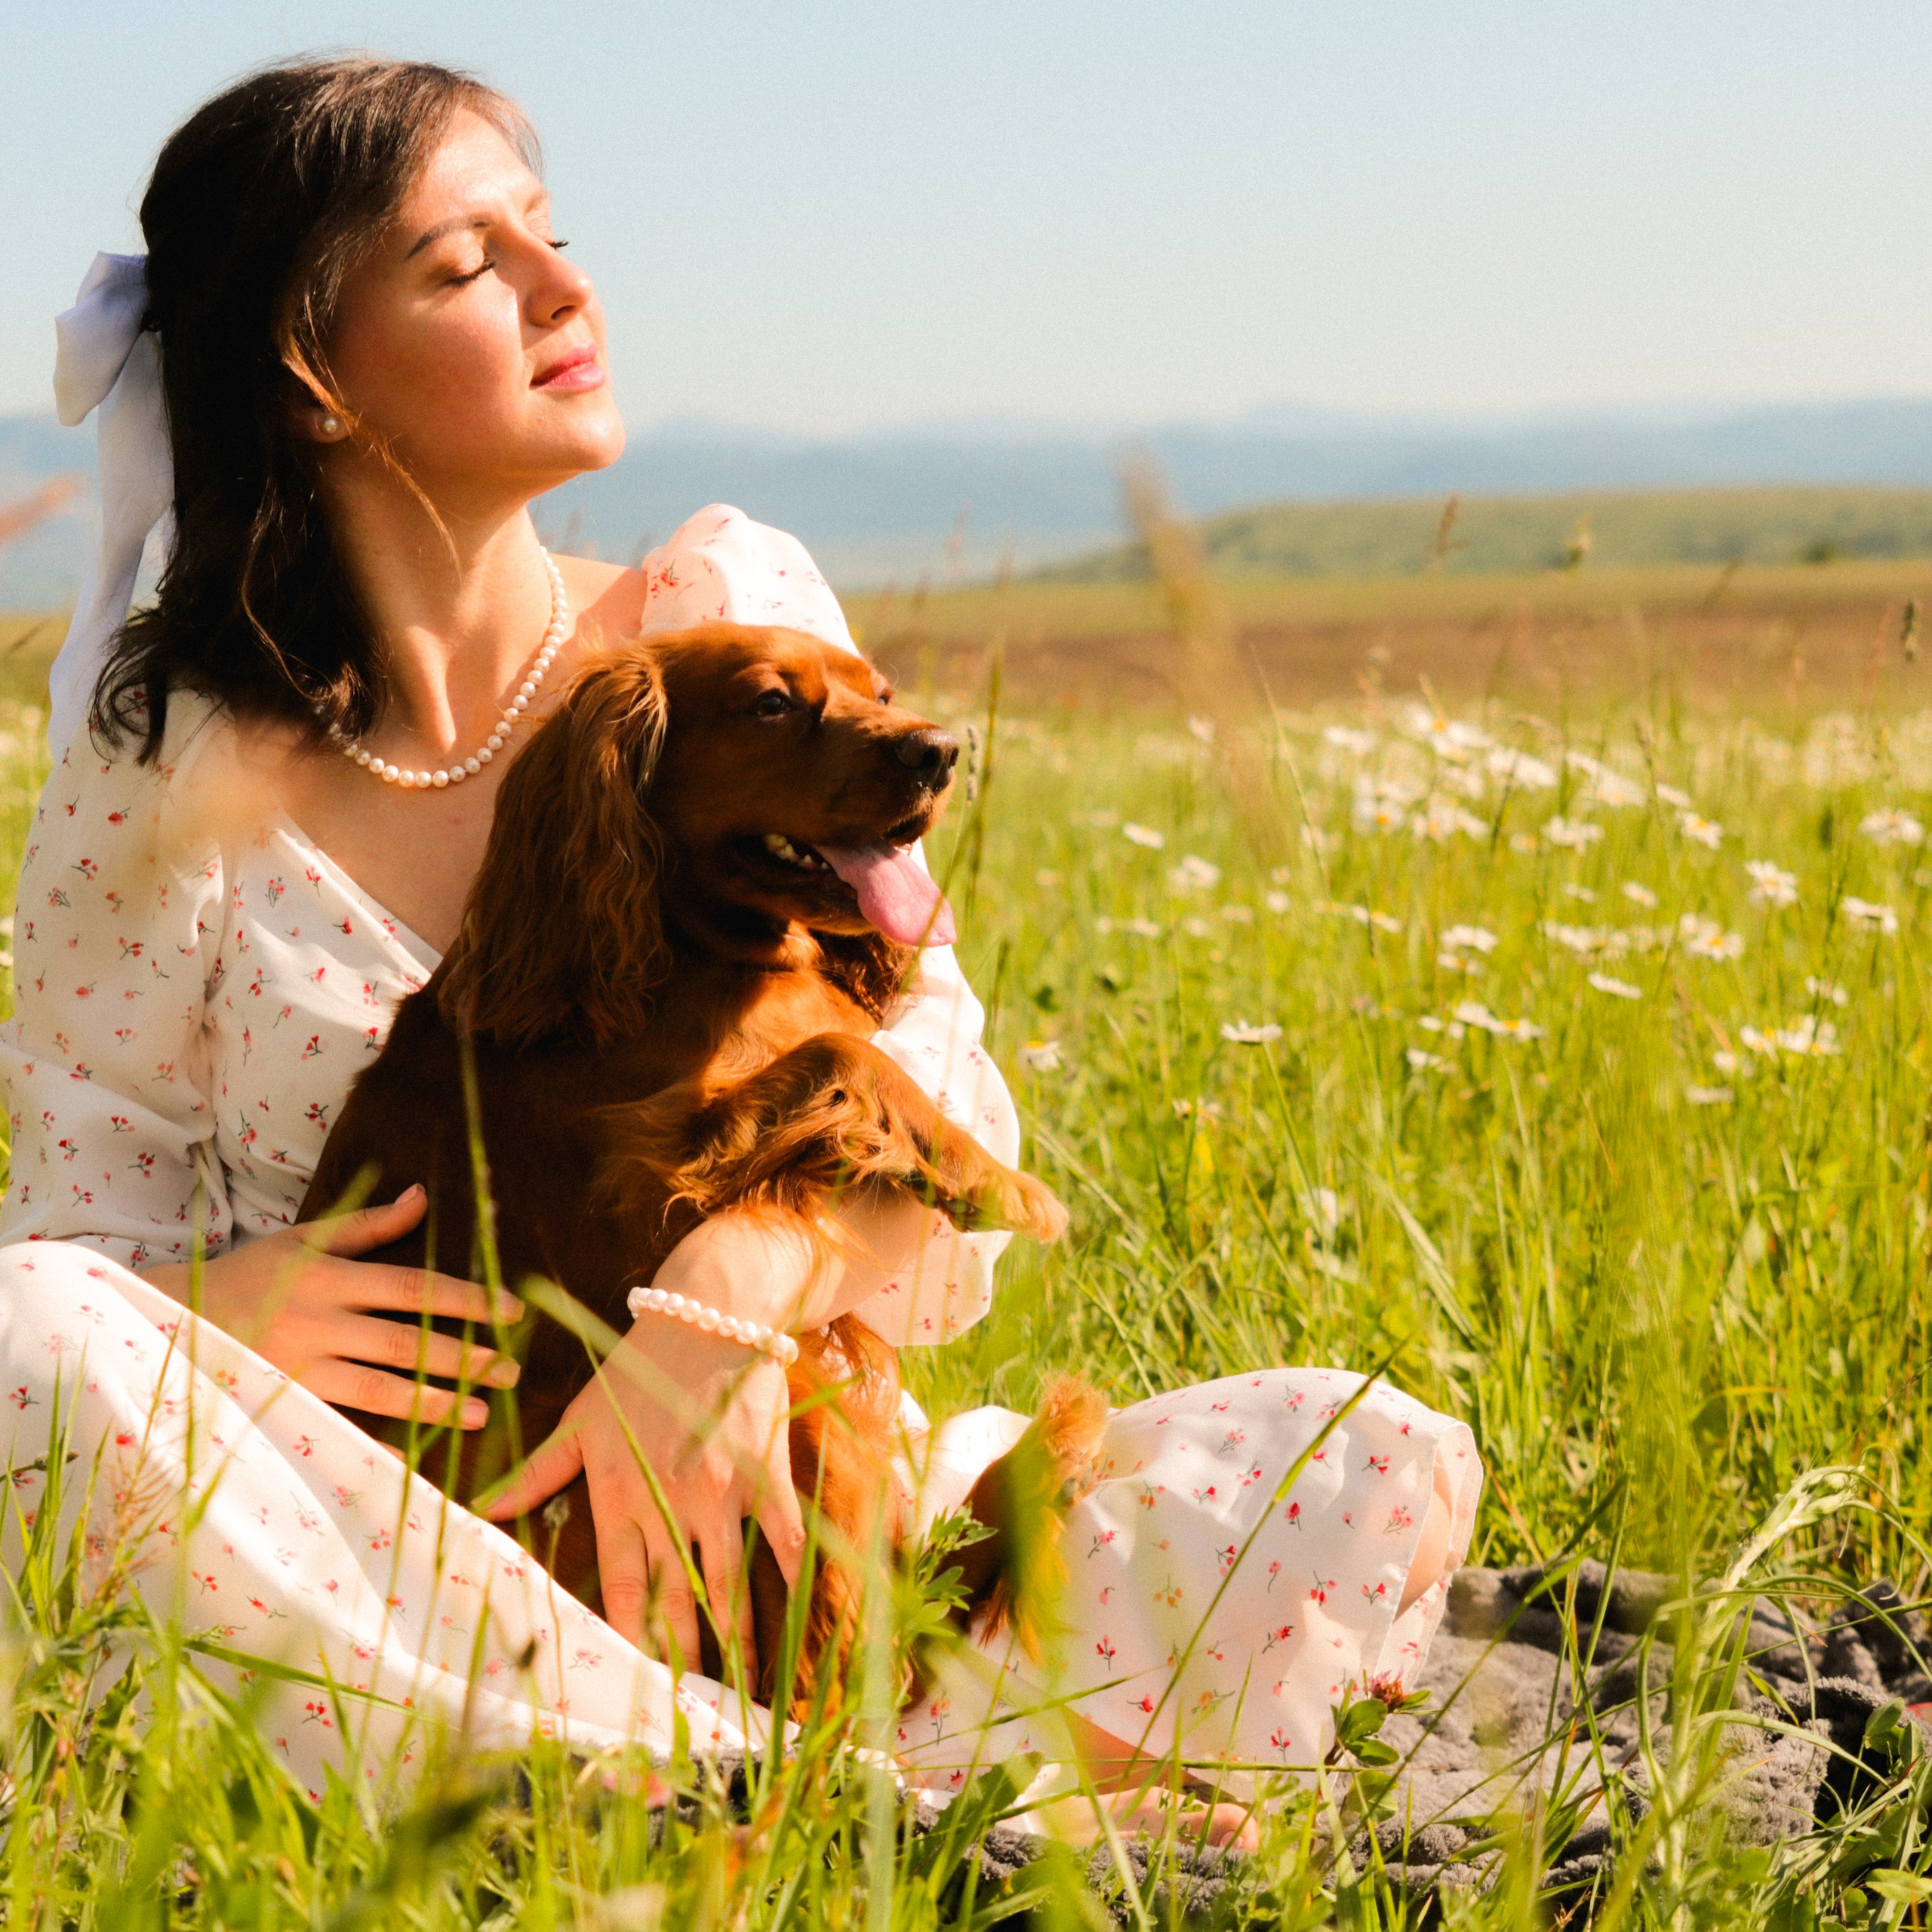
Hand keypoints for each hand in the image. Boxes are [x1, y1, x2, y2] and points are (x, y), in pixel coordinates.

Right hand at [140, 1185, 522, 1427]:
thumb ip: (366, 1226)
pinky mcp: (284, 1403)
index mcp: (328, 1278)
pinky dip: (379, 1438)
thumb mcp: (302, 1241)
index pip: (411, 1287)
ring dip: (434, 1403)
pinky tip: (418, 1455)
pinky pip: (341, 1422)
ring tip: (482, 1414)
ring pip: (378, 1388)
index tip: (510, 1311)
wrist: (168, 1323)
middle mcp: (318, 1323)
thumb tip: (421, 1196)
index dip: (464, 1299)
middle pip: (404, 1341)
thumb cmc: (247, 1276)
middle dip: (463, 1357)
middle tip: (512, 1370)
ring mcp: (300, 1368)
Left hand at [480, 1316, 804, 1673]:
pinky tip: (800, 1616)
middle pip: (674, 1601)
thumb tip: (481, 1506)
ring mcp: (719, 1492)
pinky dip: (793, 1578)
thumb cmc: (636, 1368)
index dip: (628, 1643)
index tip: (632, 1689)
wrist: (705, 1316)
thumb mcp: (579, 1419)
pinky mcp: (762, 1472)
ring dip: (734, 1639)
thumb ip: (537, 1471)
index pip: (622, 1590)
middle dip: (681, 1661)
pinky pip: (782, 1537)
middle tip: (687, 1713)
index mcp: (619, 1496)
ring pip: (725, 1582)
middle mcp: (667, 1503)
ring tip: (738, 1689)